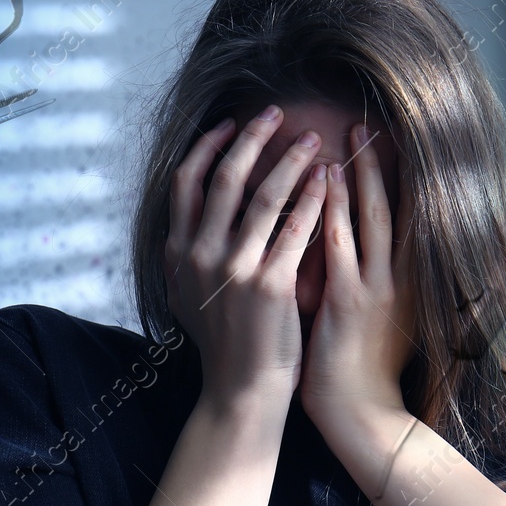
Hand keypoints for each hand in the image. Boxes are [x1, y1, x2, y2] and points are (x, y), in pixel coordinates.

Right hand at [163, 107, 330, 409]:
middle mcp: (199, 255)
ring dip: (290, 160)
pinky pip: (296, 228)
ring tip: (313, 140)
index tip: (230, 124)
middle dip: (252, 138)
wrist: (240, 392)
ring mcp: (233, 269)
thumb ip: (188, 255)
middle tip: (276, 113)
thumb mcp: (189, 295)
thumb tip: (191, 219)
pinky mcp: (270, 285)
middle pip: (224, 177)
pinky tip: (329, 181)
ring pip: (263, 195)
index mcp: (176, 252)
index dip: (208, 147)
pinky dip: (313, 198)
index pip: (186, 182)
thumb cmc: (225, 344)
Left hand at [299, 123, 417, 432]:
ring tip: (352, 137)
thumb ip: (372, 284)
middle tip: (369, 126)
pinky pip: (342, 243)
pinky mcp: (351, 301)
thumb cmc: (361, 372)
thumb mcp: (376, 321)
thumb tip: (360, 256)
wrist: (360, 413)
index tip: (390, 145)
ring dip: (362, 174)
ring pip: (373, 218)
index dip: (399, 182)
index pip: (406, 222)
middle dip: (382, 166)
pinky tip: (325, 179)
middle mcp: (399, 280)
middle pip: (395, 209)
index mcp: (406, 284)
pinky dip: (336, 208)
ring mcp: (377, 289)